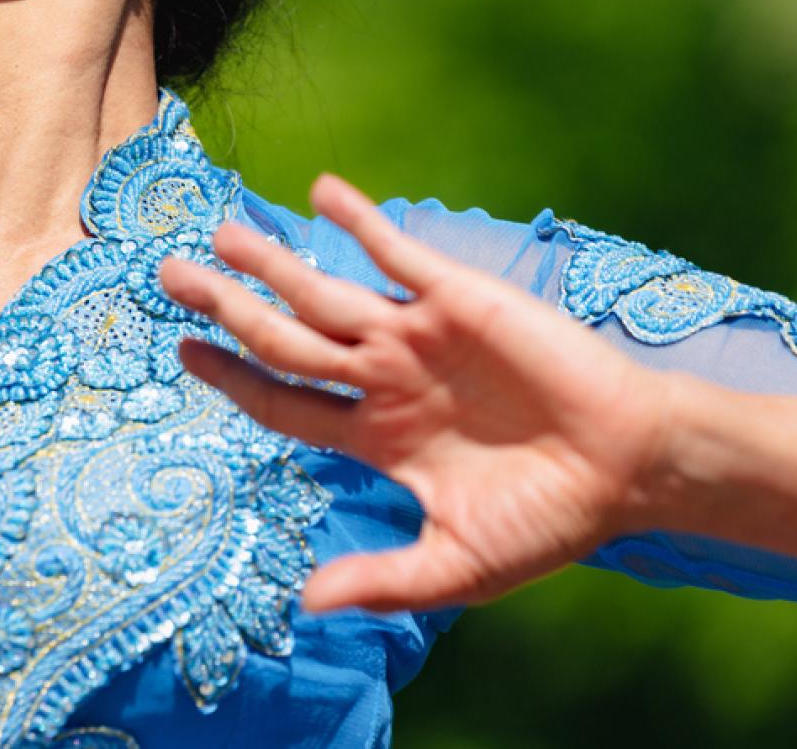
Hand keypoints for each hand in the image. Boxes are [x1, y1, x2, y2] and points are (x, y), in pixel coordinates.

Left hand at [157, 173, 681, 614]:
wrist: (628, 470)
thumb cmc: (550, 520)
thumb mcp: (458, 564)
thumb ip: (383, 580)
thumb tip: (306, 604)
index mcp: (377, 436)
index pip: (285, 402)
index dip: (233, 379)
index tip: (183, 355)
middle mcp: (385, 378)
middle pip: (285, 338)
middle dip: (226, 309)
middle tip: (167, 277)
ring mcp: (417, 335)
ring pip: (325, 294)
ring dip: (272, 264)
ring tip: (219, 238)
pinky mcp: (459, 300)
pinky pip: (397, 252)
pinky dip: (360, 220)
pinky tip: (321, 191)